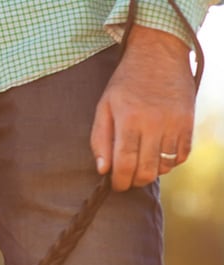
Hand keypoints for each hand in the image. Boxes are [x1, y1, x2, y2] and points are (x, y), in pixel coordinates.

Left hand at [91, 25, 195, 191]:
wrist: (159, 55)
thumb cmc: (126, 83)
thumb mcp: (104, 106)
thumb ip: (100, 139)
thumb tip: (103, 169)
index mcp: (129, 119)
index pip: (124, 162)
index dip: (119, 180)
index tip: (115, 185)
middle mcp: (154, 123)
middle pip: (146, 169)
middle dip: (134, 181)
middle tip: (127, 180)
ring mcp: (175, 123)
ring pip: (165, 165)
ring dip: (152, 172)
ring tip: (141, 165)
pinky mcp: (188, 122)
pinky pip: (182, 155)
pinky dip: (170, 162)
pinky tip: (158, 156)